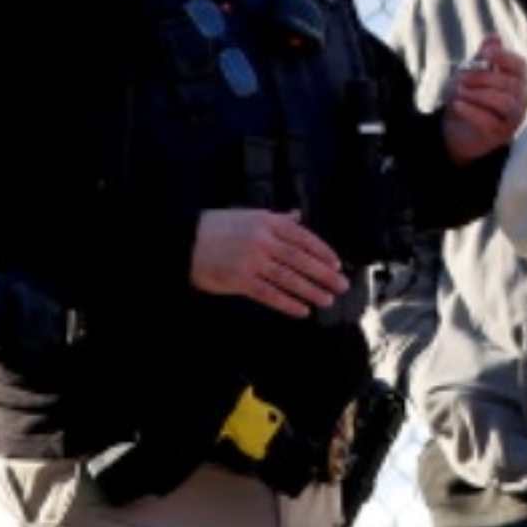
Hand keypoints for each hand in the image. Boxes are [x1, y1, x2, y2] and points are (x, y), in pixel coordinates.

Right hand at [191, 209, 347, 317]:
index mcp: (267, 222)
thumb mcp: (248, 216)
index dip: (322, 252)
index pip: (303, 237)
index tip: (337, 264)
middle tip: (342, 286)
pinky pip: (269, 294)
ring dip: (310, 290)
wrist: (184, 242)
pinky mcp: (239, 280)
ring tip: (327, 300)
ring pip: (288, 278)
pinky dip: (287, 303)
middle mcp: (262, 240)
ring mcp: (251, 261)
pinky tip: (302, 310)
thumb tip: (298, 216)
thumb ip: (276, 219)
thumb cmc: (218, 228)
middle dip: (324, 274)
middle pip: (300, 259)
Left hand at [444, 37, 526, 163]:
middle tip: (462, 77)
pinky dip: (471, 111)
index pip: (521, 65)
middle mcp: (522, 99)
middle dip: (484, 77)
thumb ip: (484, 57)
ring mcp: (514, 118)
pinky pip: (490, 121)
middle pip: (511, 84)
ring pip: (505, 102)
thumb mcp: (473, 72)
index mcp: (518, 80)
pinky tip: (458, 105)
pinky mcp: (501, 134)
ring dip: (479, 94)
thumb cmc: (470, 96)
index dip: (504, 57)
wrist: (459, 127)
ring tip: (459, 91)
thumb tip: (494, 37)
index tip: (483, 53)